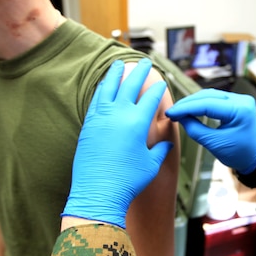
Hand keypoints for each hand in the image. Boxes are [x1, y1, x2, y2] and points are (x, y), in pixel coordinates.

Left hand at [62, 58, 173, 227]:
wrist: (99, 193)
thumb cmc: (128, 181)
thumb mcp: (151, 165)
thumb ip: (160, 150)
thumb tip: (167, 143)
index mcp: (138, 122)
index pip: (151, 98)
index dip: (157, 88)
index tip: (161, 82)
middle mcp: (119, 114)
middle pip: (130, 85)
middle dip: (139, 72)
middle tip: (145, 62)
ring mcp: (101, 117)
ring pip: (108, 88)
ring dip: (115, 74)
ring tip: (119, 64)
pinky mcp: (88, 125)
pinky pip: (95, 100)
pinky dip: (100, 90)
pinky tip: (102, 85)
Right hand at [165, 89, 255, 174]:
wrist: (255, 157)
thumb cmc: (239, 154)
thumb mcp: (214, 144)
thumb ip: (195, 129)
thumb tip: (179, 117)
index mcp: (240, 110)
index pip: (207, 104)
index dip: (186, 108)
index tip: (171, 113)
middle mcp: (242, 100)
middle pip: (208, 96)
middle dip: (188, 103)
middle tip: (172, 111)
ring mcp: (240, 99)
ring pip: (210, 95)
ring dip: (193, 102)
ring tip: (178, 110)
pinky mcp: (236, 102)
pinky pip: (215, 99)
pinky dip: (201, 103)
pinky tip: (190, 108)